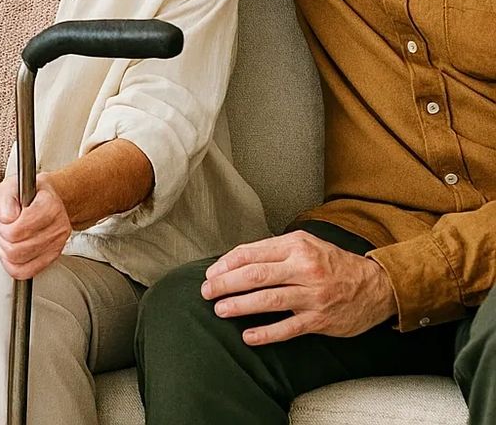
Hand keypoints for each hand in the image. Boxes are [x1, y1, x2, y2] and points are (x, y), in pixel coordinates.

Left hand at [0, 174, 71, 279]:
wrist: (47, 199)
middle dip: (3, 240)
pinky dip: (13, 265)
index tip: (5, 220)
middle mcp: (58, 226)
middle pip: (16, 249)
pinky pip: (26, 272)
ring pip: (20, 262)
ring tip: (9, 238)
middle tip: (4, 229)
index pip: (17, 230)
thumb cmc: (29, 193)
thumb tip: (7, 218)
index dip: (4, 227)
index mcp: (50, 205)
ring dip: (6, 251)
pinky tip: (13, 252)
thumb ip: (5, 199)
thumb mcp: (12, 186)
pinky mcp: (53, 257)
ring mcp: (57, 244)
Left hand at [201, 229, 398, 344]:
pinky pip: (288, 328)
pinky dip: (267, 333)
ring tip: (220, 309)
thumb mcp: (305, 244)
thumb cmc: (332, 263)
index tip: (211, 273)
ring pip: (269, 300)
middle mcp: (303, 268)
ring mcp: (312, 295)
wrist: (374, 286)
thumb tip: (236, 259)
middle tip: (206, 291)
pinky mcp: (320, 320)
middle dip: (226, 283)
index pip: (252, 253)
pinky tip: (249, 335)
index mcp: (295, 246)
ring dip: (240, 305)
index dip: (227, 263)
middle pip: (255, 275)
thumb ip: (274, 250)